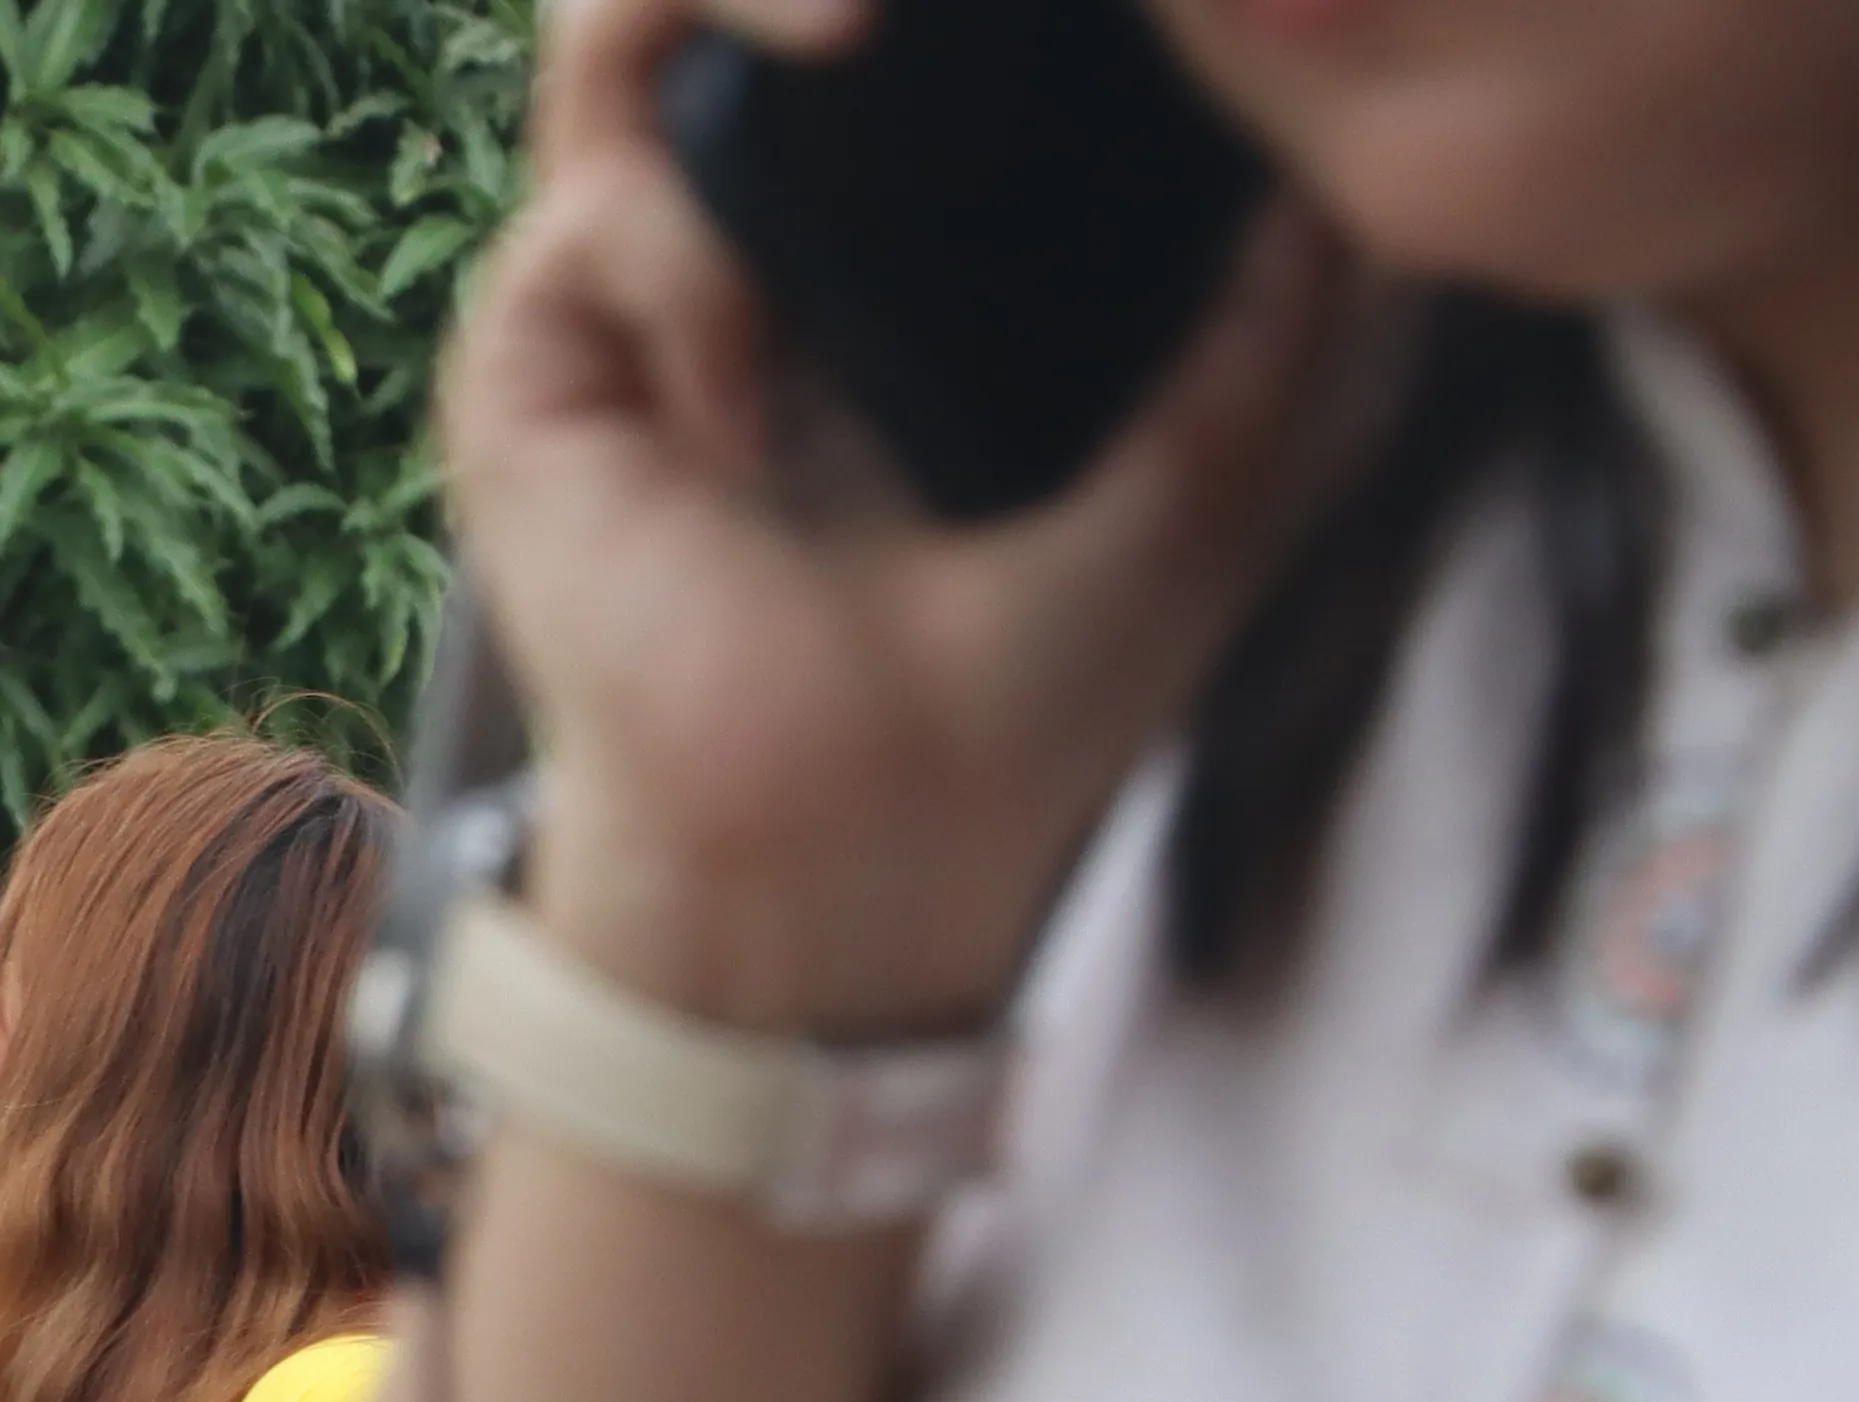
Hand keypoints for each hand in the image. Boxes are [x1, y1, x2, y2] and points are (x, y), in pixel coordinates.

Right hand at [453, 0, 1351, 1032]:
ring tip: (846, 33)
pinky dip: (690, 263)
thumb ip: (1267, 311)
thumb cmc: (1009, 701)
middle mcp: (743, 235)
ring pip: (618, 39)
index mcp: (886, 238)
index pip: (873, 25)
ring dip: (725, 1)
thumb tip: (1324, 157)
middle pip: (720, 0)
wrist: (861, 859)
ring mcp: (628, 297)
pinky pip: (597, 221)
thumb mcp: (1201, 468)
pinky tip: (751, 406)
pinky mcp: (534, 374)